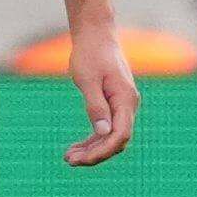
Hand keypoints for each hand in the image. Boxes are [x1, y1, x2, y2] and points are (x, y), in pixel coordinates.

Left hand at [61, 17, 138, 166]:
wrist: (95, 35)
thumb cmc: (90, 54)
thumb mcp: (88, 80)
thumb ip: (96, 106)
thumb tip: (104, 132)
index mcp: (125, 99)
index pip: (120, 135)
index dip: (103, 151)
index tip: (82, 159)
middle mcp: (128, 105)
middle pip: (116, 140)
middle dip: (95, 154)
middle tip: (69, 161)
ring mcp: (122, 105)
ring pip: (110, 136)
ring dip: (92, 149)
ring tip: (68, 158)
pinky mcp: (113, 104)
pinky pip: (106, 128)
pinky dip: (92, 139)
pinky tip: (76, 147)